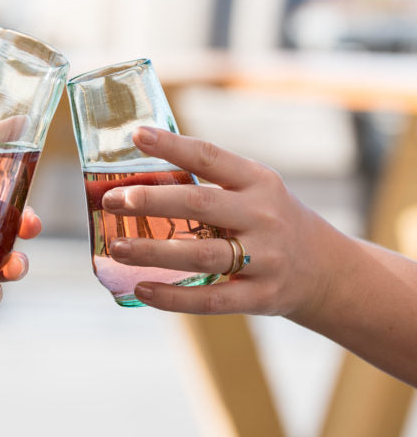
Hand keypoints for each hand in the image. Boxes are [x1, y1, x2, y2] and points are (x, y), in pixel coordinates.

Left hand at [101, 126, 342, 318]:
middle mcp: (262, 215)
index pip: (210, 156)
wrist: (325, 268)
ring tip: (115, 247)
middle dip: (151, 202)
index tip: (136, 135)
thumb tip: (144, 176)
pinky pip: (211, 301)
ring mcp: (265, 258)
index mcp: (258, 180)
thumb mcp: (256, 189)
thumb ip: (213, 182)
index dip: (172, 145)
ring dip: (152, 251)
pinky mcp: (261, 297)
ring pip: (200, 255)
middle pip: (200, 204)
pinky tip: (141, 289)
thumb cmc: (272, 219)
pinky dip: (173, 297)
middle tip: (111, 200)